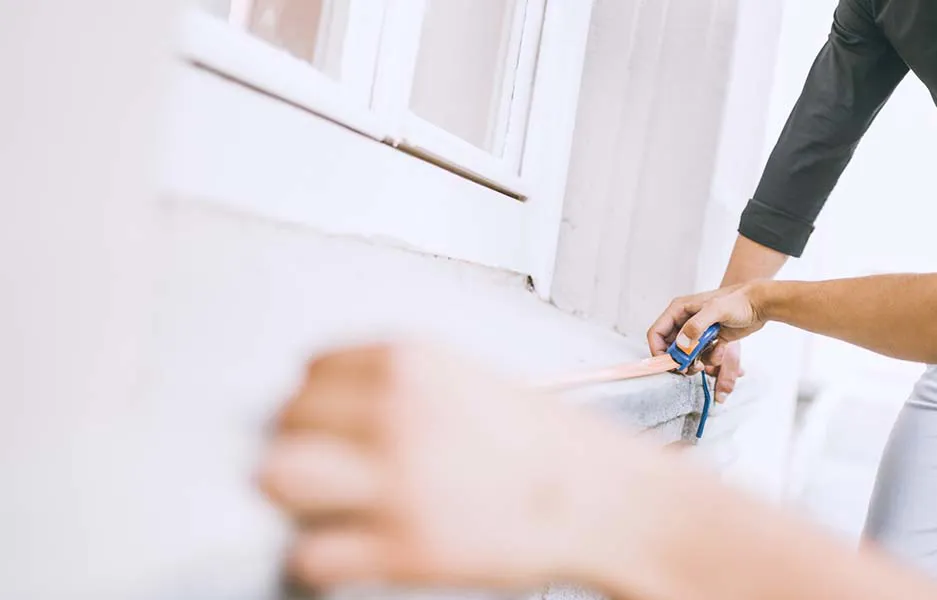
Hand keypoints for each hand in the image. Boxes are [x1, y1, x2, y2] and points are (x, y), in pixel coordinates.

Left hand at [258, 343, 618, 590]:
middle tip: (325, 464)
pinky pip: (311, 555)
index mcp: (410, 362)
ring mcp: (398, 481)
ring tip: (316, 503)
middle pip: (286, 419)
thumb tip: (322, 399)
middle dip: (297, 441)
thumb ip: (393, 381)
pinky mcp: (405, 548)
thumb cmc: (533, 438)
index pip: (311, 370)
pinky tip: (346, 548)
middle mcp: (396, 413)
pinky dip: (319, 558)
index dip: (317, 400)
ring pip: (277, 477)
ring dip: (288, 493)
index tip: (328, 421)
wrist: (593, 494)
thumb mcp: (461, 378)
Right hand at [647, 283, 766, 401]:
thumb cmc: (737, 301)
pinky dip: (709, 358)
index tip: (669, 363)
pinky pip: (701, 355)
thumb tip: (681, 344)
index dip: (658, 350)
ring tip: (703, 364)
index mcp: (679, 310)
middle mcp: (684, 321)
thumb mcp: (715, 310)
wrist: (758, 304)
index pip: (657, 333)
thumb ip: (695, 326)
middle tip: (687, 368)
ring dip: (693, 362)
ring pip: (685, 354)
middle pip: (669, 347)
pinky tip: (720, 350)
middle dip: (677, 360)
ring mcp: (696, 331)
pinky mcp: (708, 339)